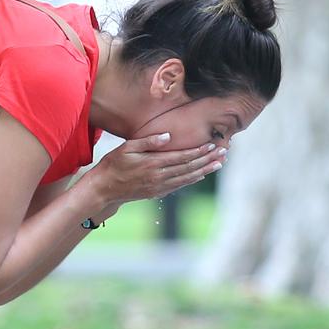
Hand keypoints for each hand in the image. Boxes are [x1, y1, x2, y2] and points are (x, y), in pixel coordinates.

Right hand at [78, 133, 224, 209]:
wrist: (104, 189)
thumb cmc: (113, 164)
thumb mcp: (127, 148)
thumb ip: (148, 141)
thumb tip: (168, 136)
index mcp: (153, 164)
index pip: (182, 157)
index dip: (199, 151)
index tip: (213, 145)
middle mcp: (159, 177)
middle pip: (189, 168)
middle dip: (208, 160)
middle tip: (224, 153)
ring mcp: (159, 187)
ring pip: (187, 178)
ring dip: (204, 170)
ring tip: (218, 164)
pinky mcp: (156, 193)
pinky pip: (179, 186)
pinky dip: (192, 180)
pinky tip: (200, 175)